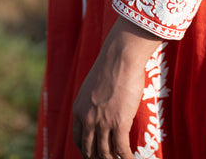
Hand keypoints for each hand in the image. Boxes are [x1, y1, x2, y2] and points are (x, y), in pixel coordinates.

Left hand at [73, 17, 160, 158]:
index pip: (79, 139)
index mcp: (79, 109)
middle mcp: (88, 119)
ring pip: (105, 153)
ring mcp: (103, 123)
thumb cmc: (111, 66)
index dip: (85, 150)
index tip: (92, 154)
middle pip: (90, 149)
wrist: (120, 58)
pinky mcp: (119, 123)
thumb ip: (94, 100)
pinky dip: (126, 158)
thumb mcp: (94, 85)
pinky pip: (121, 149)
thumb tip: (102, 106)